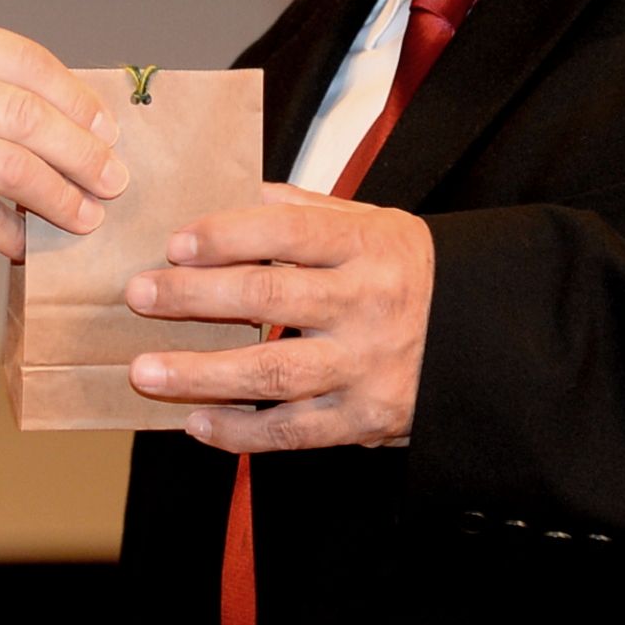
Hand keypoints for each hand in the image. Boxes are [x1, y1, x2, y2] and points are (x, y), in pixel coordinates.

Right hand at [0, 17, 122, 283]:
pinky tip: (29, 244)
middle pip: (25, 114)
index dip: (75, 98)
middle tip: (112, 180)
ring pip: (11, 167)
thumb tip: (79, 122)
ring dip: (60, 197)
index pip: (21, 59)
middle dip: (81, 153)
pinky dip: (15, 234)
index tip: (107, 130)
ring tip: (86, 217)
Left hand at [122, 184, 433, 451]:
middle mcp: (369, 305)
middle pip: (269, 300)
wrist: (486, 337)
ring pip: (272, 374)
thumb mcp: (374, 225)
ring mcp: (368, 366)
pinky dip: (240, 433)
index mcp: (370, 247)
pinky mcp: (366, 419)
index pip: (288, 234)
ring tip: (145, 370)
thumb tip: (230, 191)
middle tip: (138, 295)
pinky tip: (196, 422)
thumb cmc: (410, 275)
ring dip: (201, 374)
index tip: (175, 243)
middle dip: (194, 298)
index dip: (227, 236)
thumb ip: (304, 212)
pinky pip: (293, 433)